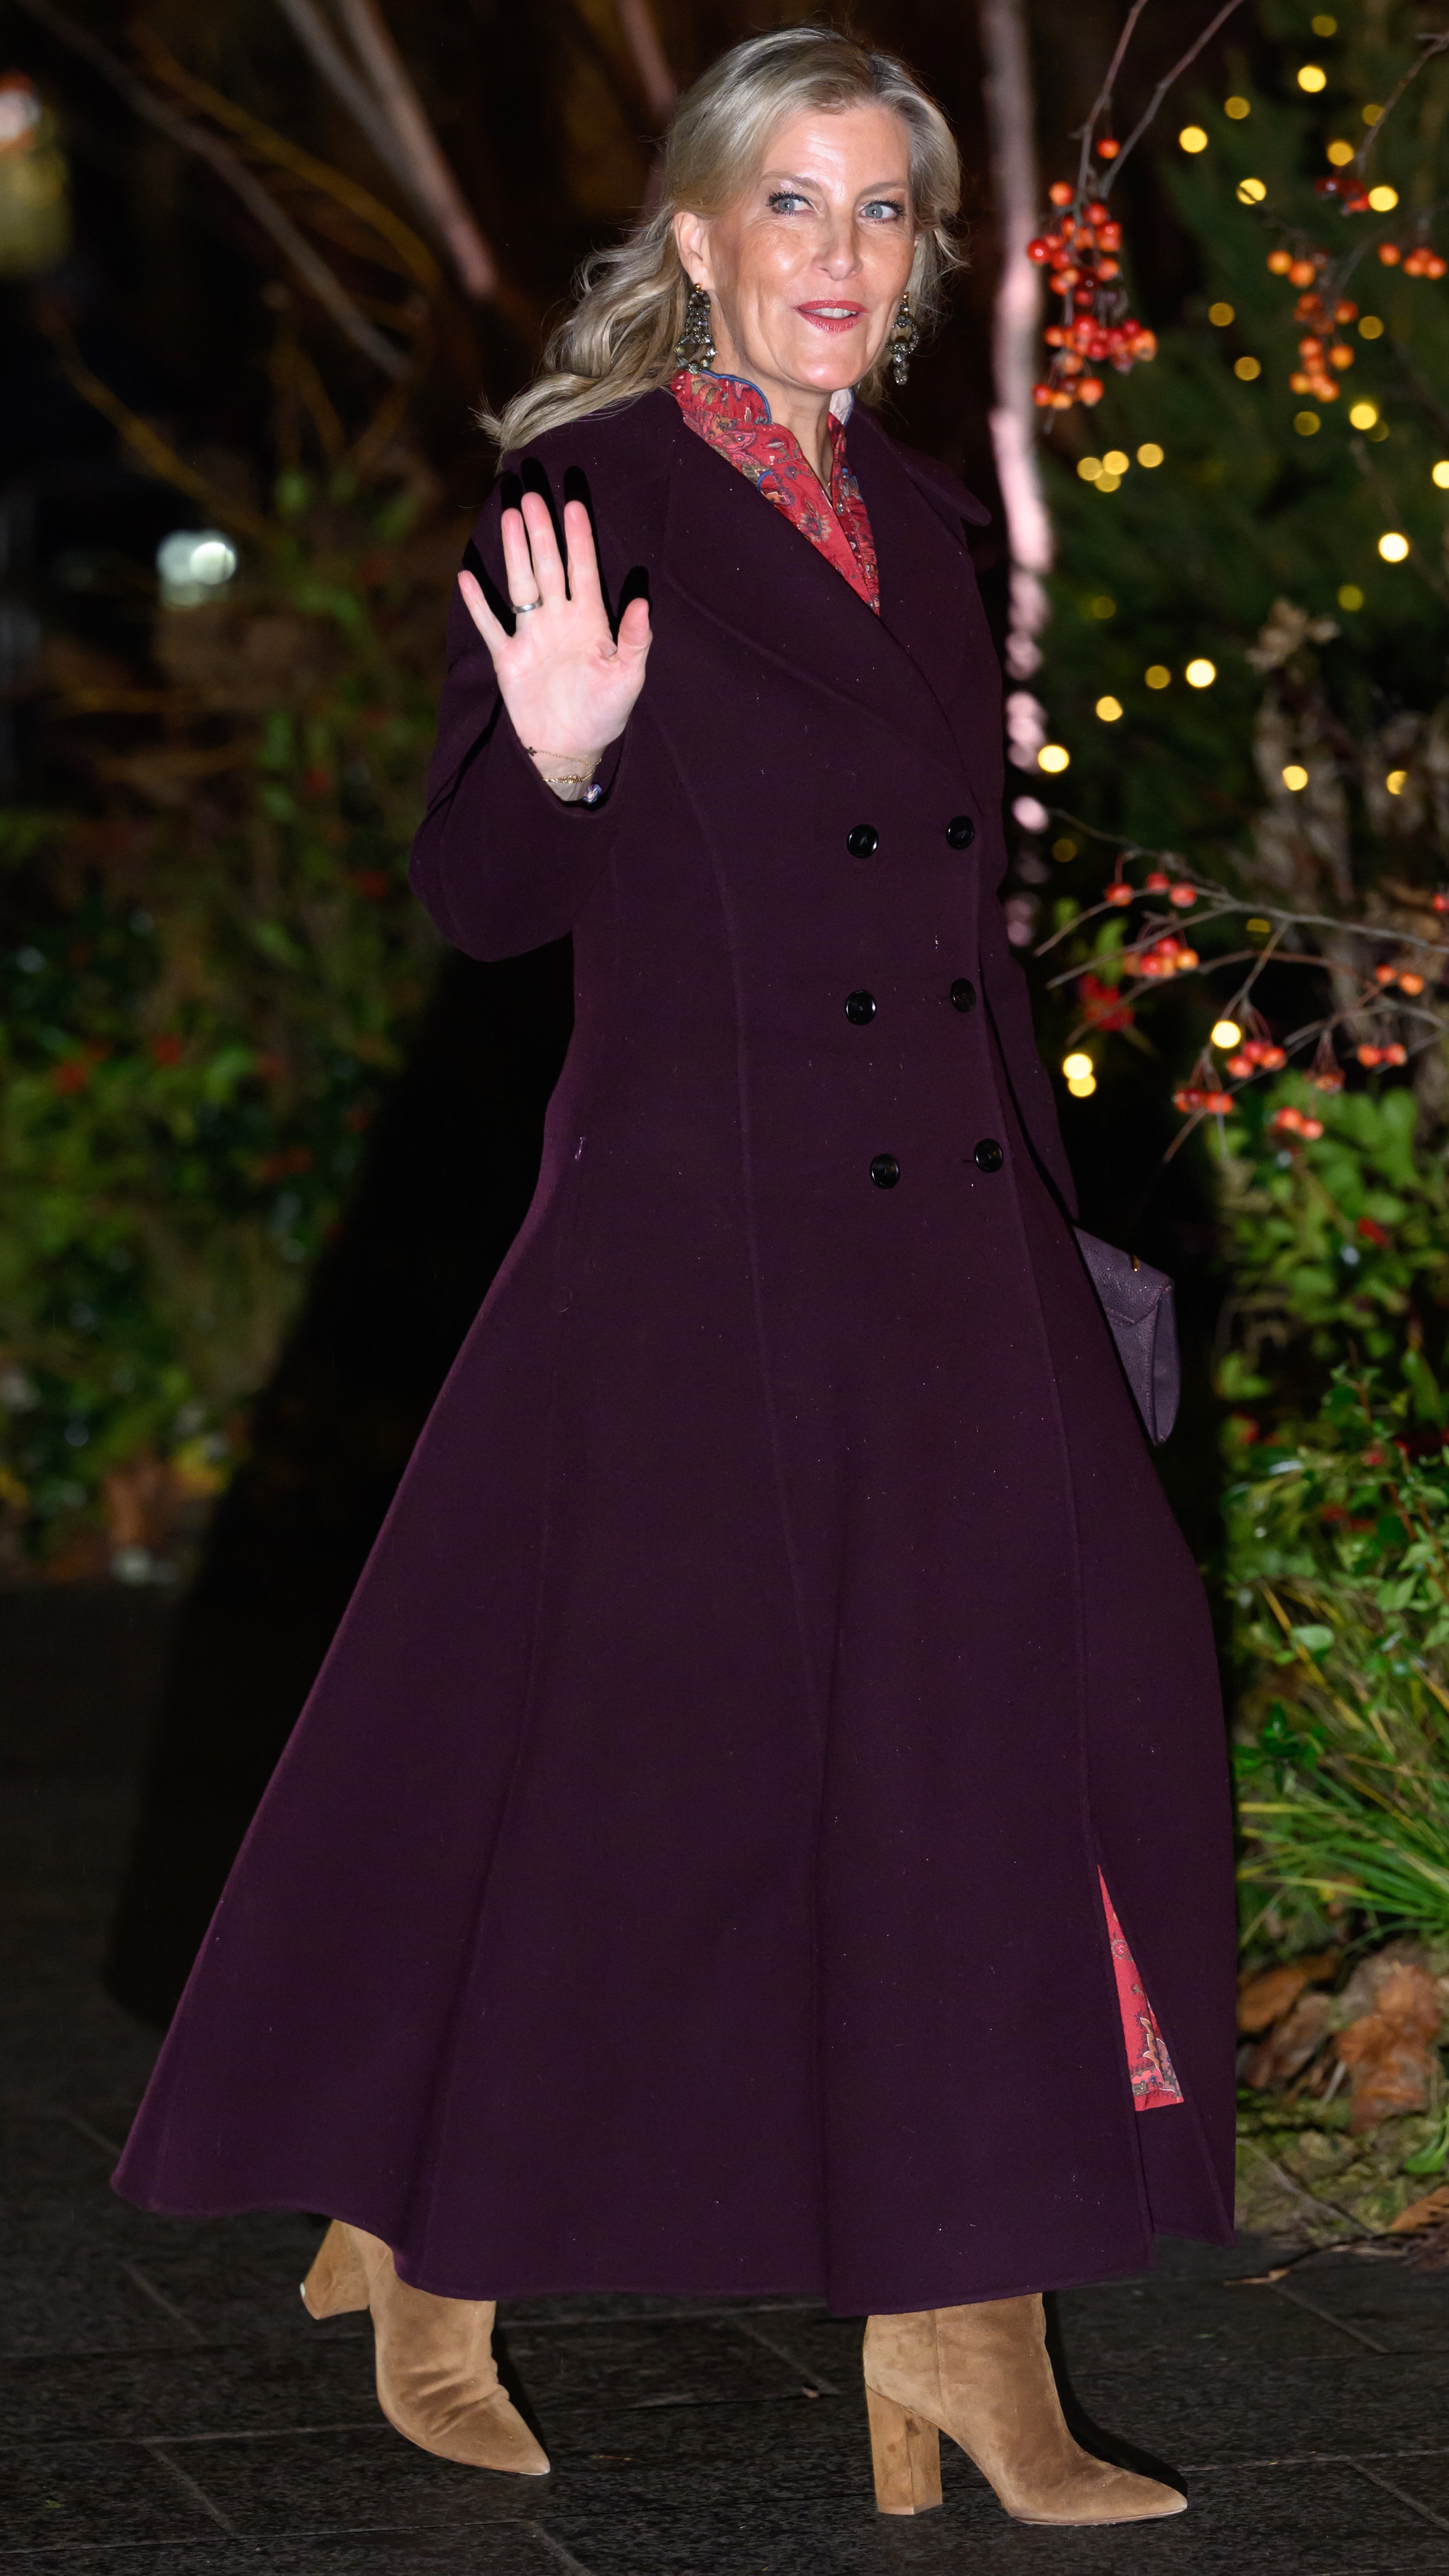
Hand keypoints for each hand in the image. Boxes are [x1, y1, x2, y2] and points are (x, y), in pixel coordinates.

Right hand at [457, 493, 650, 790]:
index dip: (579, 538)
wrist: (570, 749)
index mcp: (590, 621)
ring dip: (513, 552)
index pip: (584, 570)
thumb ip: (636, 640)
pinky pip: (490, 625)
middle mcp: (559, 620)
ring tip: (507, 516)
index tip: (573, 503)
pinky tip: (466, 575)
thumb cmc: (605, 714)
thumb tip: (643, 602)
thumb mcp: (629, 678)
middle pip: (548, 567)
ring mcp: (531, 636)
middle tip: (531, 494)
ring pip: (520, 584)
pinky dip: (478, 603)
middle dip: (541, 532)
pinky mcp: (508, 658)